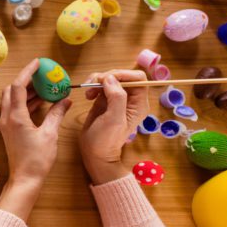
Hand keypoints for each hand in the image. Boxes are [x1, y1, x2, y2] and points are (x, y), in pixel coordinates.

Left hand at [0, 59, 71, 218]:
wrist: (25, 178)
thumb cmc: (37, 159)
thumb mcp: (50, 134)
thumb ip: (56, 114)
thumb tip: (65, 100)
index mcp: (15, 116)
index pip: (18, 86)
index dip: (28, 72)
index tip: (38, 63)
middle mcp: (7, 117)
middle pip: (12, 90)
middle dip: (26, 80)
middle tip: (42, 75)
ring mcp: (7, 124)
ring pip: (13, 99)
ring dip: (27, 91)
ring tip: (45, 87)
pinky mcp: (10, 130)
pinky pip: (15, 109)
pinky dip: (26, 102)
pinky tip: (40, 102)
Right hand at [79, 69, 149, 184]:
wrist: (95, 152)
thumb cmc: (106, 139)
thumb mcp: (114, 119)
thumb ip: (116, 97)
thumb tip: (110, 77)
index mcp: (139, 104)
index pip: (138, 79)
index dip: (123, 75)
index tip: (106, 79)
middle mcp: (130, 99)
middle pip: (122, 76)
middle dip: (106, 77)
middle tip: (92, 86)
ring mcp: (117, 99)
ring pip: (110, 78)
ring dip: (97, 81)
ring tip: (88, 93)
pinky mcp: (105, 99)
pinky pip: (101, 84)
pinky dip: (92, 85)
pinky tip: (88, 95)